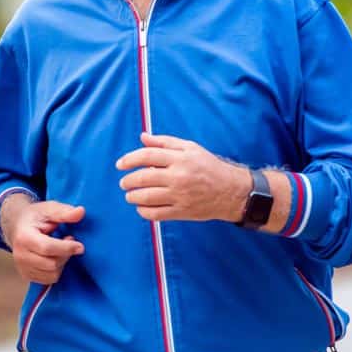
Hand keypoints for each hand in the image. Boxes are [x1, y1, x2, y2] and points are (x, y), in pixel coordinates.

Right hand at [0, 195, 85, 284]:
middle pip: (52, 264)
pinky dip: (56, 270)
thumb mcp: (49, 209)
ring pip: (52, 274)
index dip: (66, 248)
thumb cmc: (35, 217)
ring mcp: (22, 267)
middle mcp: (20, 255)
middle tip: (69, 241)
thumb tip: (81, 211)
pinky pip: (49, 280)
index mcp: (24, 237)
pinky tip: (55, 257)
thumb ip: (64, 212)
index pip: (47, 248)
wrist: (17, 225)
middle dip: (66, 254)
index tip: (80, 246)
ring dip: (62, 263)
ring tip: (61, 249)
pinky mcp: (26, 275)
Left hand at [116, 132, 250, 221]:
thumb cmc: (209, 166)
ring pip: (146, 198)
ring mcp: (180, 196)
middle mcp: (179, 176)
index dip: (129, 159)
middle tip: (123, 183)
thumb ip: (164, 142)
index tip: (120, 165)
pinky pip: (155, 214)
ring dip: (132, 197)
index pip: (147, 156)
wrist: (231, 191)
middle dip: (127, 181)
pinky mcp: (182, 211)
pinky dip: (143, 211)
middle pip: (142, 178)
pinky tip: (141, 207)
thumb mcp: (190, 148)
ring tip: (130, 195)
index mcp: (180, 158)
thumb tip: (142, 137)